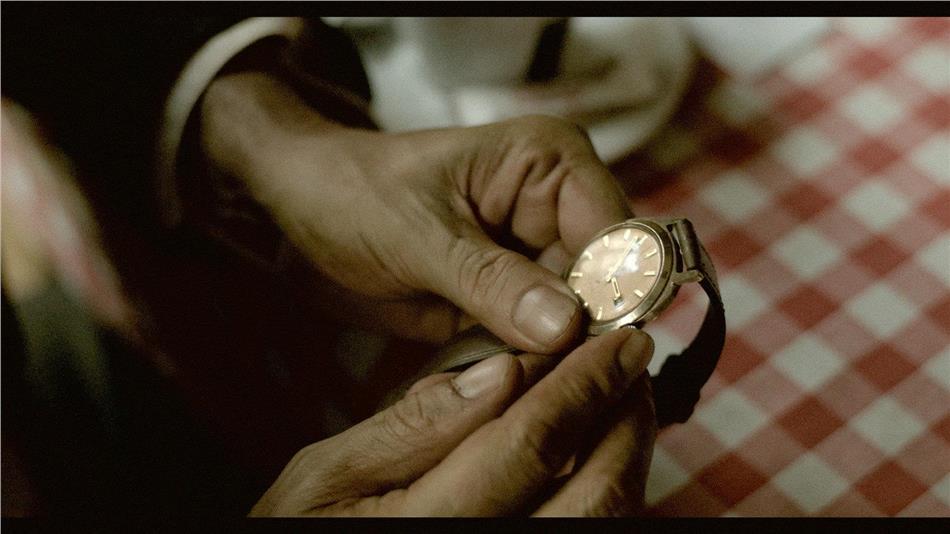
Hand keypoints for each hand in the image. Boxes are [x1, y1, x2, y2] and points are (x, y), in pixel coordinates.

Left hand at [200, 72, 632, 352]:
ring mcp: (540, 259)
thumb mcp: (418, 234)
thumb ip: (491, 280)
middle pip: (610, 287)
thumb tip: (568, 326)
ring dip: (555, 363)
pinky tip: (505, 394)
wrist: (303, 211)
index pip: (619, 234)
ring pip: (582, 324)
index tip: (589, 353)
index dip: (613, 296)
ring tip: (523, 396)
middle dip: (585, 340)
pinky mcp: (516, 301)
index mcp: (551, 164)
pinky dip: (527, 370)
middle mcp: (560, 210)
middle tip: (552, 391)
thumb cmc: (353, 194)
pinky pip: (542, 344)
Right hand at [250, 328, 655, 515]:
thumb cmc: (300, 529)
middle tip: (633, 361)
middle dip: (625, 419)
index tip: (618, 341)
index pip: (533, 443)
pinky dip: (610, 489)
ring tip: (624, 397)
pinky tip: (600, 449)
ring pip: (603, 519)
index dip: (584, 386)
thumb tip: (501, 375)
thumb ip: (413, 427)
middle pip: (593, 492)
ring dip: (628, 453)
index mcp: (433, 524)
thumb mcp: (328, 472)